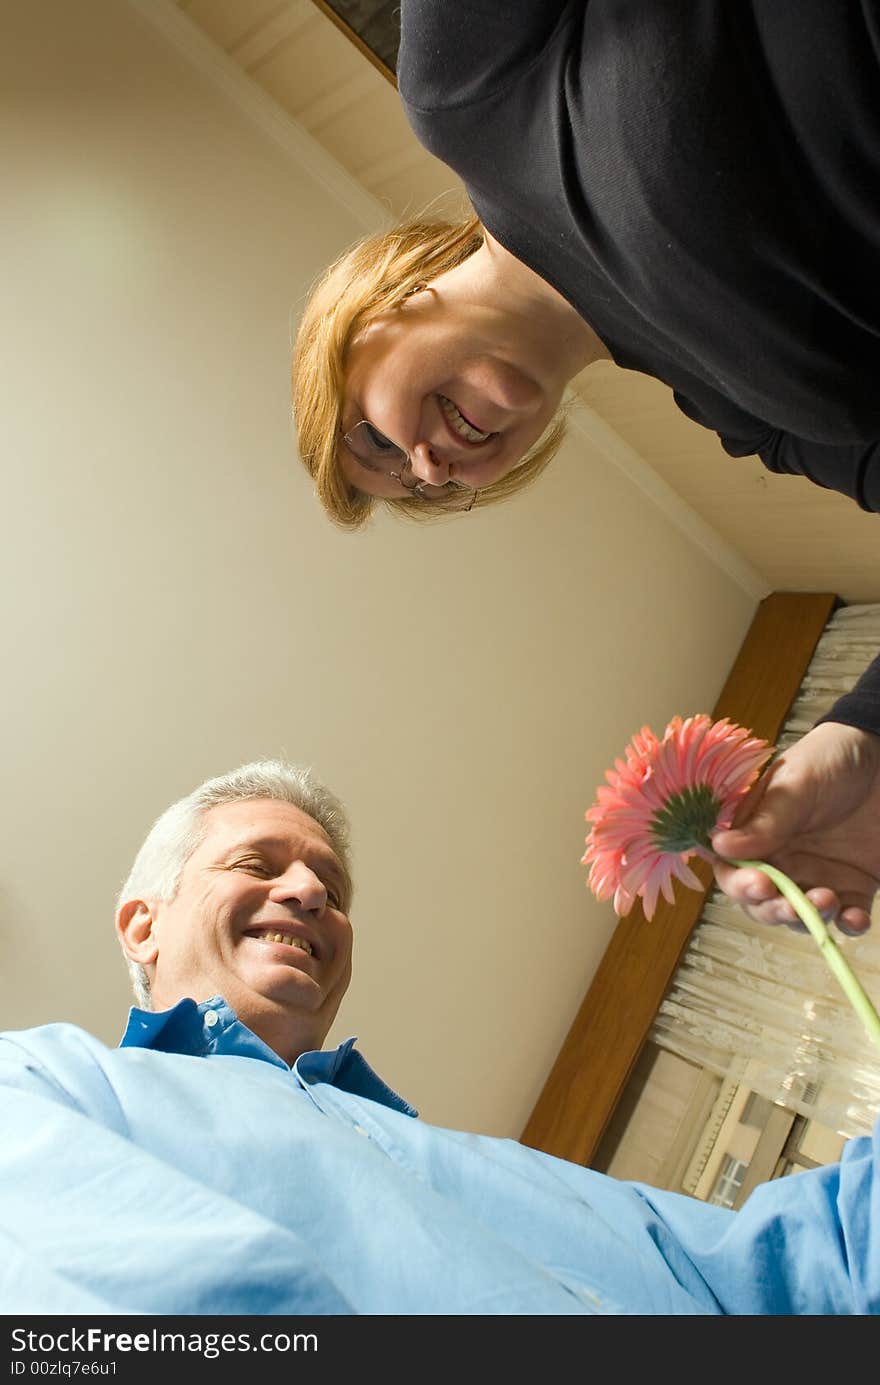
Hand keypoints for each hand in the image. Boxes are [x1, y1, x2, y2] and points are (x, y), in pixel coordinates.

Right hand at [711, 721, 879, 935]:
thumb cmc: (830, 759)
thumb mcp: (795, 786)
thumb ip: (765, 821)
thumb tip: (720, 846)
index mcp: (757, 834)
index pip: (733, 870)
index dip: (740, 885)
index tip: (759, 885)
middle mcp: (782, 860)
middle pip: (762, 902)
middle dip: (772, 911)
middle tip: (791, 906)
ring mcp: (817, 875)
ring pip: (802, 916)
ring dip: (809, 919)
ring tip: (826, 900)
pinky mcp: (854, 885)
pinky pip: (847, 916)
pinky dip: (849, 924)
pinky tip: (854, 918)